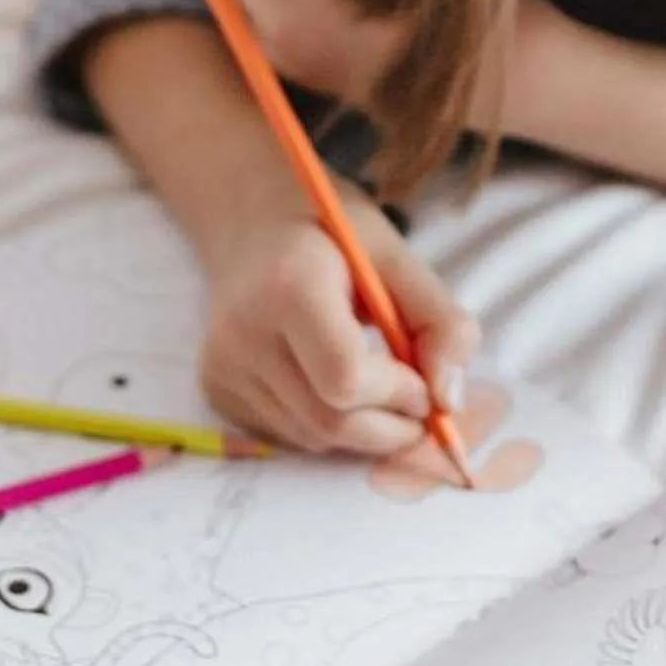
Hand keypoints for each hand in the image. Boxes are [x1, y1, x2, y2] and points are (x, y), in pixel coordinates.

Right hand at [199, 195, 478, 457]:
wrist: (254, 227)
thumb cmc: (333, 239)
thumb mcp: (398, 258)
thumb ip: (441, 323)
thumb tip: (449, 400)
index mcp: (289, 286)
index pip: (347, 379)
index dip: (398, 394)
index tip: (423, 382)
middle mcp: (243, 332)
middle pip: (329, 422)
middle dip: (390, 427)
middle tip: (418, 404)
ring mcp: (222, 366)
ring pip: (313, 438)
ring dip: (363, 431)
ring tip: (379, 390)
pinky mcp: (216, 390)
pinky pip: (289, 436)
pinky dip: (327, 428)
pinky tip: (331, 385)